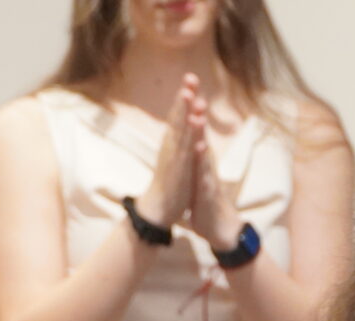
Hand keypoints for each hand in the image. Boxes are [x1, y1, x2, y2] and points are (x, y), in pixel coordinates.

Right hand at [137, 83, 196, 228]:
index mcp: (172, 142)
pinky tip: (196, 133)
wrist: (158, 208)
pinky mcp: (177, 172)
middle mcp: (171, 146)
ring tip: (189, 96)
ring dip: (185, 114)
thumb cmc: (169, 182)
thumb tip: (180, 126)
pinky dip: (190, 143)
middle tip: (190, 77)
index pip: (178, 115)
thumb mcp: (174, 157)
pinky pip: (185, 155)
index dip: (184, 97)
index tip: (190, 79)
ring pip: (180, 132)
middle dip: (184, 97)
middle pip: (178, 117)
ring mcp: (173, 158)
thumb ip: (177, 141)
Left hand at [178, 78, 240, 253]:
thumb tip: (190, 138)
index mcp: (200, 156)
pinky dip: (202, 161)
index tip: (186, 83)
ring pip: (204, 148)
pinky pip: (205, 173)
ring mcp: (208, 174)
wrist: (220, 229)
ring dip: (200, 131)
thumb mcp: (197, 173)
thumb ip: (194, 155)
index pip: (194, 127)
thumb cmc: (206, 200)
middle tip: (192, 84)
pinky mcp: (209, 190)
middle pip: (200, 130)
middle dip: (196, 107)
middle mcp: (205, 161)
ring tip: (196, 112)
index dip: (190, 106)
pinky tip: (200, 148)